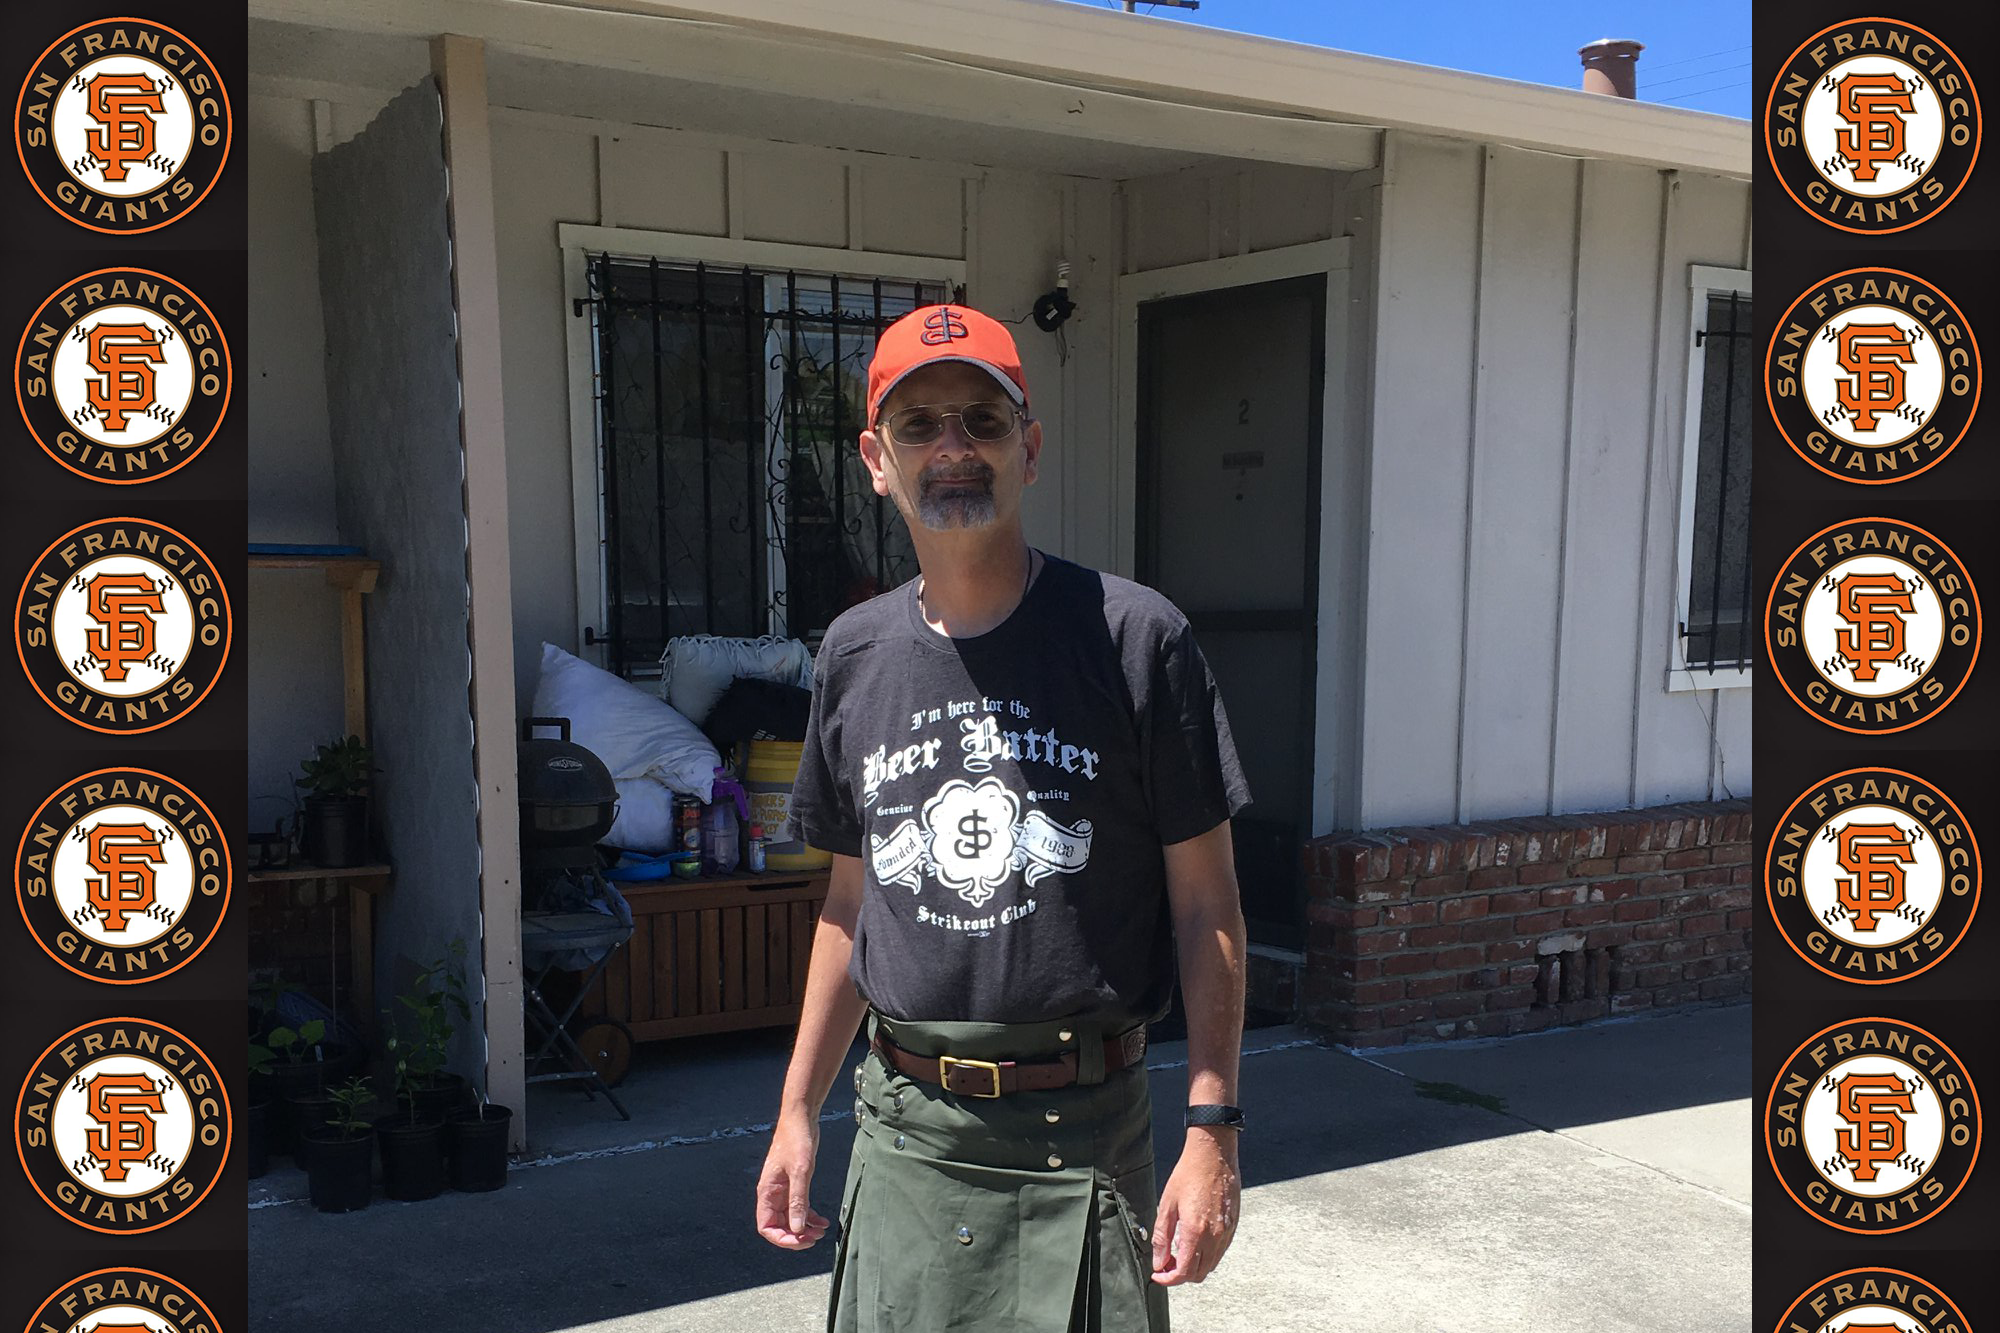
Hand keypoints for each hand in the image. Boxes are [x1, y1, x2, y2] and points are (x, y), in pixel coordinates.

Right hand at [755, 1112, 830, 1248]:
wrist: (801, 1118)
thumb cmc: (797, 1140)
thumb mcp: (800, 1171)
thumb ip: (798, 1201)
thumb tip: (798, 1228)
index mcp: (767, 1192)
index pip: (766, 1227)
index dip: (782, 1239)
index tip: (801, 1240)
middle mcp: (772, 1194)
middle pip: (779, 1226)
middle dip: (796, 1235)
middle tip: (815, 1238)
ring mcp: (783, 1190)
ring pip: (790, 1218)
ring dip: (804, 1228)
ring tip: (821, 1231)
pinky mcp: (794, 1184)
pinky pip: (799, 1207)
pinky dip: (810, 1216)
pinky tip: (822, 1220)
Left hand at [1150, 1127, 1239, 1284]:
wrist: (1213, 1154)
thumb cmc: (1189, 1174)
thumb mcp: (1167, 1204)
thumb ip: (1161, 1237)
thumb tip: (1158, 1261)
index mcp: (1195, 1232)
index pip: (1184, 1272)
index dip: (1169, 1279)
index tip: (1158, 1275)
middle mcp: (1214, 1236)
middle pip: (1199, 1274)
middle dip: (1180, 1275)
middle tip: (1166, 1263)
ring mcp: (1226, 1232)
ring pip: (1211, 1265)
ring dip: (1194, 1266)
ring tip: (1178, 1252)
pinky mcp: (1233, 1226)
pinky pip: (1220, 1252)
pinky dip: (1206, 1256)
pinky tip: (1194, 1241)